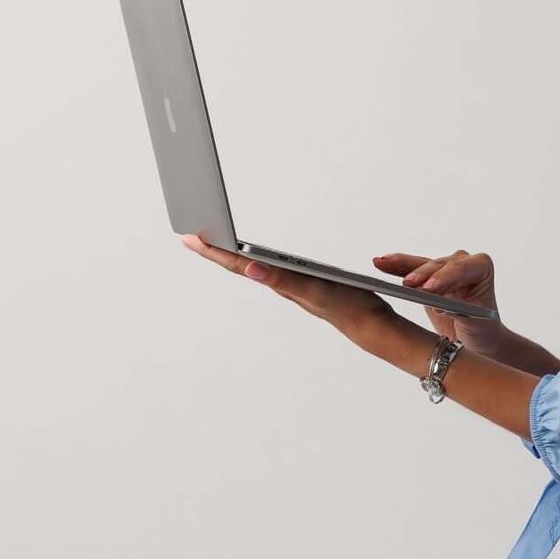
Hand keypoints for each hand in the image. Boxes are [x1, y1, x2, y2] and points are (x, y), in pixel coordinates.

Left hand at [181, 233, 393, 348]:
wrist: (370, 323)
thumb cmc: (346, 307)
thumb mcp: (314, 290)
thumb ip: (283, 280)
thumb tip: (250, 268)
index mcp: (277, 282)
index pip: (237, 264)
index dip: (213, 250)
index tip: (190, 237)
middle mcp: (279, 283)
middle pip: (238, 264)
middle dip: (214, 250)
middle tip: (192, 235)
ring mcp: (290, 284)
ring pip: (252, 267)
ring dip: (232, 255)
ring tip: (214, 243)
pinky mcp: (302, 283)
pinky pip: (271, 269)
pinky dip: (256, 260)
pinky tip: (255, 258)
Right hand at [369, 249, 504, 354]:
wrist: (477, 336)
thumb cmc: (482, 329)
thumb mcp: (475, 323)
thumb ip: (460, 312)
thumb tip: (439, 306)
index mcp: (481, 268)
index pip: (462, 268)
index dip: (446, 277)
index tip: (430, 288)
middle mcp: (463, 263)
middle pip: (439, 265)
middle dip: (422, 274)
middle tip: (408, 284)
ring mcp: (445, 268)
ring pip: (422, 265)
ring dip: (402, 265)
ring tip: (382, 264)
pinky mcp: (429, 276)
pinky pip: (411, 268)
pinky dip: (396, 266)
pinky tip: (380, 262)